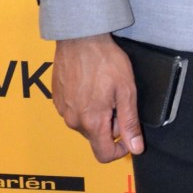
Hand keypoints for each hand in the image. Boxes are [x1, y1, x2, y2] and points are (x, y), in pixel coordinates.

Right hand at [51, 34, 143, 162]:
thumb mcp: (126, 91)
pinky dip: (85, 105)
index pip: (103, 154)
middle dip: (110, 126)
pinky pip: (74, 111)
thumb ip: (130, 123)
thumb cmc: (105, 61)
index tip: (128, 136)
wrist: (80, 38)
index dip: (119, 150)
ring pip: (84, 124)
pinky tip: (91, 86)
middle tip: (118, 100)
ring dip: (97, 115)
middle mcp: (73, 120)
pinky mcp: (57, 99)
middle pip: (95, 137)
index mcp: (92, 122)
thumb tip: (136, 148)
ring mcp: (62, 110)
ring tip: (105, 90)